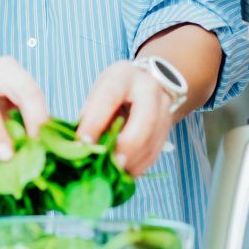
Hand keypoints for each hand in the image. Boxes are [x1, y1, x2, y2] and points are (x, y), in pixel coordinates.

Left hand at [76, 60, 175, 176]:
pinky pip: (155, 152)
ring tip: (115, 172)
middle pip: (146, 119)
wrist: (149, 82)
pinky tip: (125, 172)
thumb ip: (91, 115)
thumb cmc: (116, 89)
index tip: (82, 143)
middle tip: (112, 163)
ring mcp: (164, 109)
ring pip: (153, 140)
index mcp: (123, 76)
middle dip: (127, 145)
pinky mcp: (168, 128)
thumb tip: (80, 146)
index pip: (110, 97)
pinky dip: (139, 166)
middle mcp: (149, 90)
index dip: (95, 122)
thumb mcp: (99, 92)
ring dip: (133, 161)